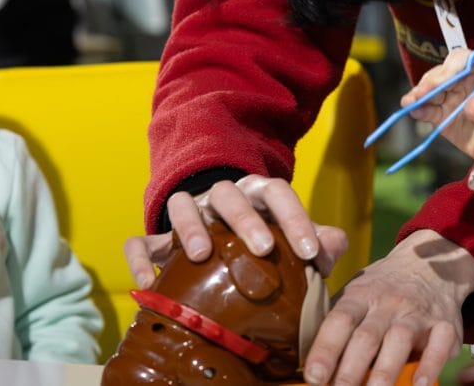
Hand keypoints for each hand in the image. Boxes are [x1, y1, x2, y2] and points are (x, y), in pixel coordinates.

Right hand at [123, 174, 347, 287]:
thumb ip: (318, 240)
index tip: (311, 253)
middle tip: (263, 249)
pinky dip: (140, 256)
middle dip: (247, 220)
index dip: (297, 220)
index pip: (280, 194)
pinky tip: (149, 282)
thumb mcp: (291, 233)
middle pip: (232, 195)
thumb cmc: (264, 233)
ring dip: (191, 226)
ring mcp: (189, 211)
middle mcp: (223, 196)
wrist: (219, 225)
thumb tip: (333, 250)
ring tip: (200, 256)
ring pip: (183, 204)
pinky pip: (141, 239)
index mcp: (259, 192)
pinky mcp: (158, 234)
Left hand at [302, 229, 473, 385]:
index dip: (325, 349)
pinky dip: (431, 364)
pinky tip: (420, 384)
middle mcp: (388, 303)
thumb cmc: (382, 289)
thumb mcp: (355, 293)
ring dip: (384, 371)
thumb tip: (306, 365)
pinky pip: (440, 344)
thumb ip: (335, 322)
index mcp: (360, 295)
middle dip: (350, 370)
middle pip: (367, 336)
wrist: (428, 264)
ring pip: (399, 340)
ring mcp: (417, 313)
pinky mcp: (444, 324)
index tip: (313, 376)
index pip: (339, 320)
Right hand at [404, 47, 473, 164]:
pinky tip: (414, 111)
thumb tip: (471, 105)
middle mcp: (461, 80)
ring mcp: (450, 96)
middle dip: (430, 83)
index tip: (442, 78)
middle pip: (441, 74)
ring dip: (418, 95)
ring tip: (409, 102)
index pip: (461, 60)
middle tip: (421, 93)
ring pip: (430, 91)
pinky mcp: (441, 114)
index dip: (449, 67)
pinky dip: (419, 110)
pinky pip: (428, 110)